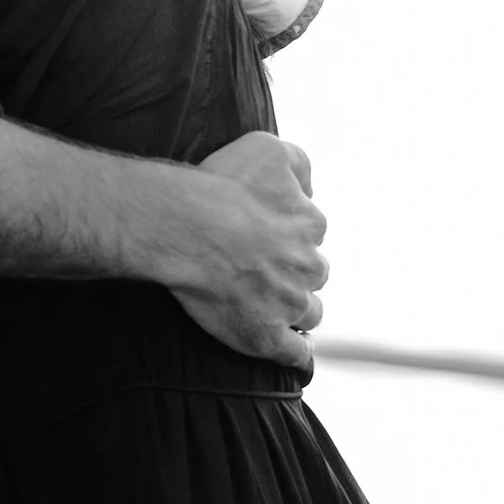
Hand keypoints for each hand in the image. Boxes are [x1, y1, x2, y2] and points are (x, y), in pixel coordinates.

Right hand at [165, 132, 328, 370]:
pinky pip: (294, 354)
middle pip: (313, 273)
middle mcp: (308, 266)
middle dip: (295, 272)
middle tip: (263, 268)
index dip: (289, 233)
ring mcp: (290, 305)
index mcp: (309, 224)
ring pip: (309, 313)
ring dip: (297, 310)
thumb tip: (309, 187)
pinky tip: (291, 351)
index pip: (310, 231)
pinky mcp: (267, 337)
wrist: (190, 228)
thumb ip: (298, 162)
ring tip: (274, 308)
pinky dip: (295, 353)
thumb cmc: (223, 187)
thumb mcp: (268, 149)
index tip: (266, 233)